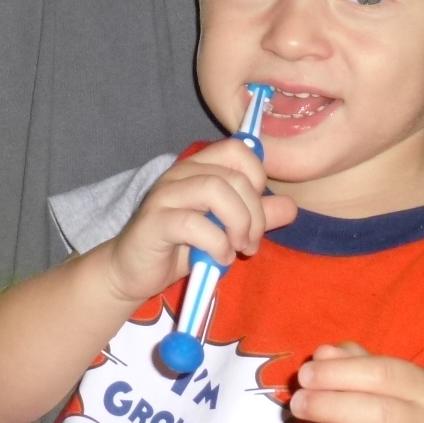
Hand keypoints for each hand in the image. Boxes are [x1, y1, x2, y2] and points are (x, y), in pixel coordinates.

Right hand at [100, 141, 295, 304]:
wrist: (133, 272)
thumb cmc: (180, 247)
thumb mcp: (226, 231)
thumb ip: (256, 217)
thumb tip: (291, 206)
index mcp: (198, 168)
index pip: (238, 150)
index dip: (257, 178)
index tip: (256, 211)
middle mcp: (180, 173)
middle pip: (234, 176)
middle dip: (255, 214)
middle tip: (251, 243)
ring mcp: (165, 195)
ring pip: (215, 190)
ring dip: (238, 225)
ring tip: (237, 249)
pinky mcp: (155, 222)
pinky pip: (195, 224)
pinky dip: (217, 244)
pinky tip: (219, 259)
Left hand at [288, 343, 423, 422]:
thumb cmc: (380, 411)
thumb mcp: (369, 381)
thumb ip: (349, 362)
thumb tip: (324, 353)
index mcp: (419, 387)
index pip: (382, 372)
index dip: (340, 373)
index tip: (305, 375)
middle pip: (379, 413)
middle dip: (331, 406)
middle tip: (296, 405)